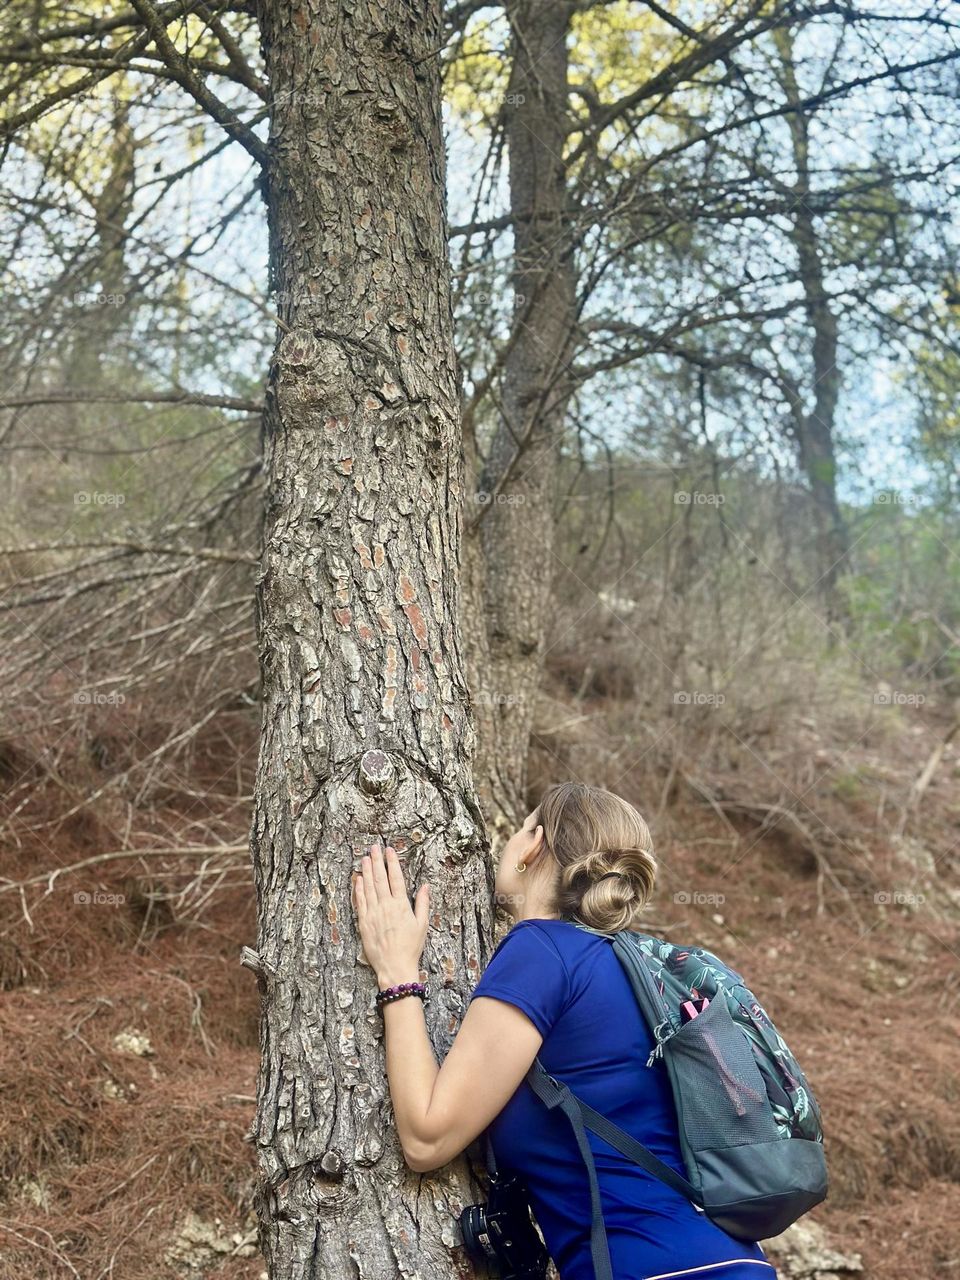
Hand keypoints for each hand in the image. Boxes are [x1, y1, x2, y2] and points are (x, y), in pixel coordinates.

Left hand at [352, 843, 429, 986]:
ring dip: (366, 871)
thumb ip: (422, 903)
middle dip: (377, 861)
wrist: (394, 966)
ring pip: (368, 887)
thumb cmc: (411, 947)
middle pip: (380, 878)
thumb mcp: (422, 925)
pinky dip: (359, 889)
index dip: (392, 862)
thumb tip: (425, 886)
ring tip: (365, 858)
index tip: (389, 850)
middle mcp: (386, 906)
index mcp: (401, 905)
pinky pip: (360, 901)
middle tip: (374, 848)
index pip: (396, 878)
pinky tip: (358, 879)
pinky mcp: (363, 922)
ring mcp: (373, 913)